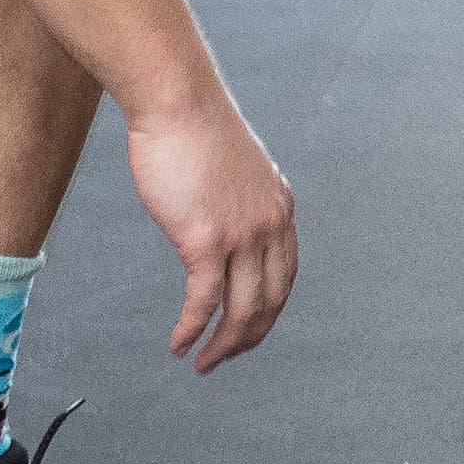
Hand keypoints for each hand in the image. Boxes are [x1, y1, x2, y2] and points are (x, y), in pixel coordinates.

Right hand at [123, 92, 298, 373]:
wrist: (178, 99)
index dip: (268, 311)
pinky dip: (192, 329)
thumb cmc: (193, 127)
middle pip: (270, 302)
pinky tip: (179, 345)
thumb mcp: (232, 169)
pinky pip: (204, 301)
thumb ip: (235, 201)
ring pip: (242, 311)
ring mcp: (242, 234)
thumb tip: (216, 226)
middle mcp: (271, 225)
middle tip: (223, 358)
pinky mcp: (206, 239)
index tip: (247, 330)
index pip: (285, 276)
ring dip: (223, 346)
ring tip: (203, 364)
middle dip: (248, 339)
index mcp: (280, 207)